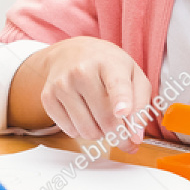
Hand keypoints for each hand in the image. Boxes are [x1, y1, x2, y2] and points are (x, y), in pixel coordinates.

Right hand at [33, 37, 152, 150]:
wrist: (71, 52)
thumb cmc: (107, 66)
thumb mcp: (133, 75)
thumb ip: (141, 105)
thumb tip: (135, 137)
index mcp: (109, 63)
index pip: (116, 84)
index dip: (121, 100)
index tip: (122, 112)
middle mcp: (82, 72)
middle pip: (105, 119)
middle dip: (119, 135)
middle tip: (124, 134)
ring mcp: (62, 85)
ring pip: (87, 131)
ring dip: (99, 133)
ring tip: (100, 117)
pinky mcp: (48, 97)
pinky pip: (70, 131)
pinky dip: (81, 130)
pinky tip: (84, 114)